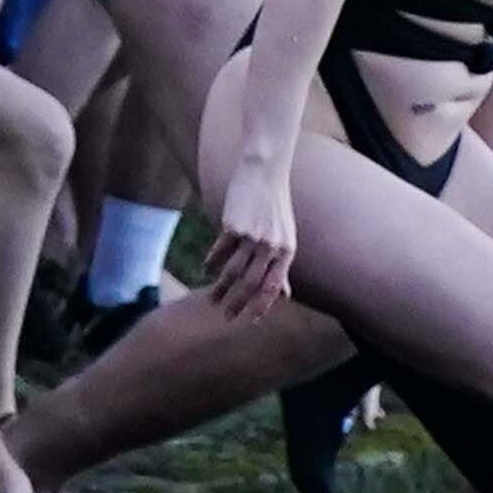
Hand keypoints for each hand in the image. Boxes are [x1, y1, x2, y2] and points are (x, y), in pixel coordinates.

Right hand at [203, 147, 297, 317]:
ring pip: (233, 270)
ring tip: (212, 299)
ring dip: (221, 288)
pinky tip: (206, 269)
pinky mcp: (233, 225)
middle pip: (251, 283)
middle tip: (226, 316)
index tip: (251, 321)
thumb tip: (285, 295)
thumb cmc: (275, 207)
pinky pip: (220, 251)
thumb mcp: (285, 237)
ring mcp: (252, 236)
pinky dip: (212, 262)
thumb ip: (282, 267)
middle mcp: (271, 246)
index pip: (274, 286)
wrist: (264, 172)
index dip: (262, 305)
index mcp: (286, 251)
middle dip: (238, 303)